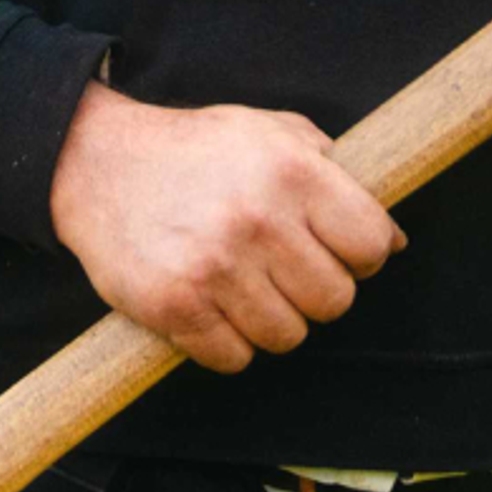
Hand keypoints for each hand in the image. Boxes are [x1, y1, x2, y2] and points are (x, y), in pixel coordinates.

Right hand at [47, 80, 404, 372]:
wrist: (96, 161)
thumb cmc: (199, 149)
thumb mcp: (275, 133)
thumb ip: (340, 176)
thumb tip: (395, 241)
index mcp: (295, 172)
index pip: (372, 245)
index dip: (365, 257)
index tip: (342, 253)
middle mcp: (259, 221)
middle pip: (335, 301)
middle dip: (319, 292)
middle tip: (289, 273)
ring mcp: (214, 267)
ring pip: (288, 336)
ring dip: (275, 322)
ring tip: (249, 290)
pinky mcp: (172, 306)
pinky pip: (232, 359)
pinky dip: (229, 345)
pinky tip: (215, 310)